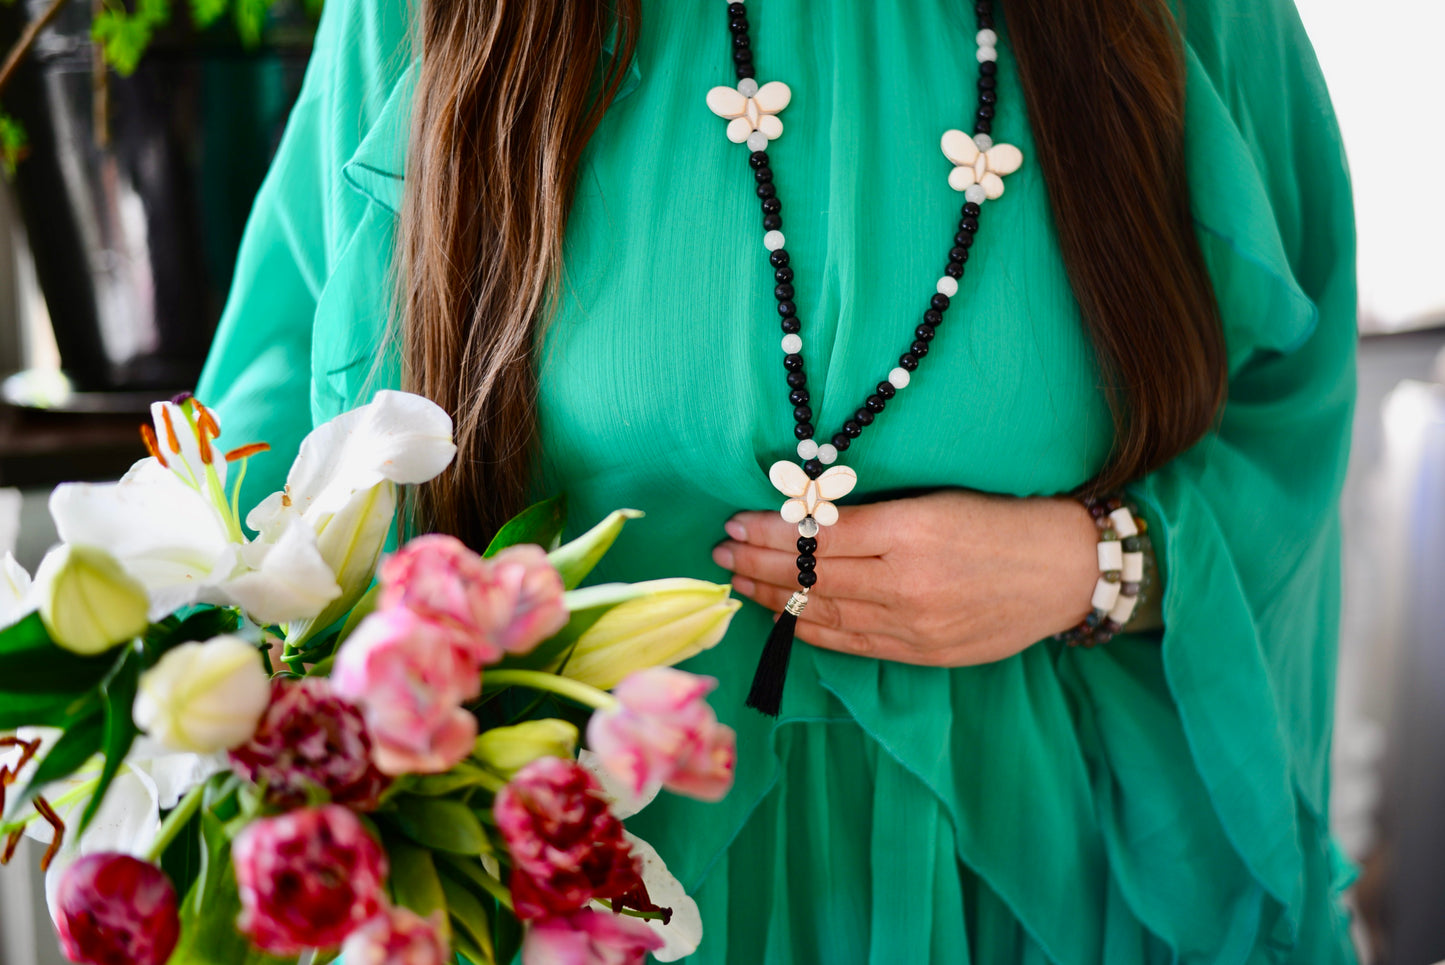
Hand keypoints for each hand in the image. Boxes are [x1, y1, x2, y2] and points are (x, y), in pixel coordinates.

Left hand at [712, 490, 1099, 667]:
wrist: (1066, 571)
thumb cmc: (1004, 520)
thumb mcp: (938, 500)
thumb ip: (873, 514)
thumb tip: (805, 517)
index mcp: (910, 530)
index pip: (817, 534)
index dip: (770, 529)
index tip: (737, 520)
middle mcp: (907, 582)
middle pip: (812, 574)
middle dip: (757, 562)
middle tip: (720, 551)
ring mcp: (914, 624)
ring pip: (824, 612)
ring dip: (774, 597)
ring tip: (738, 582)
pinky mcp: (924, 652)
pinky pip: (852, 643)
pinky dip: (812, 629)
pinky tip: (783, 617)